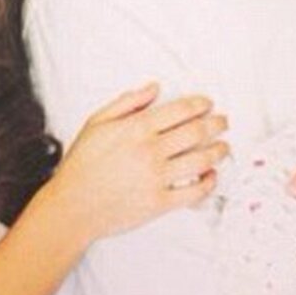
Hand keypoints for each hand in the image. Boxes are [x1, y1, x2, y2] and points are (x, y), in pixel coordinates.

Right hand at [48, 83, 228, 243]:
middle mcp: (150, 151)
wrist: (72, 206)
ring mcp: (157, 178)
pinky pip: (194, 192)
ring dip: (219, 151)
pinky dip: (209, 183)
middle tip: (223, 122)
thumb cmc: (82, 166)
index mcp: (136, 128)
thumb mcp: (96, 123)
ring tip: (224, 147)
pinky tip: (212, 176)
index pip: (180, 110)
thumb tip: (154, 88)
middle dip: (217, 124)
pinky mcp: (160, 203)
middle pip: (197, 132)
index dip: (200, 104)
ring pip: (201, 160)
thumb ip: (127, 103)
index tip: (208, 104)